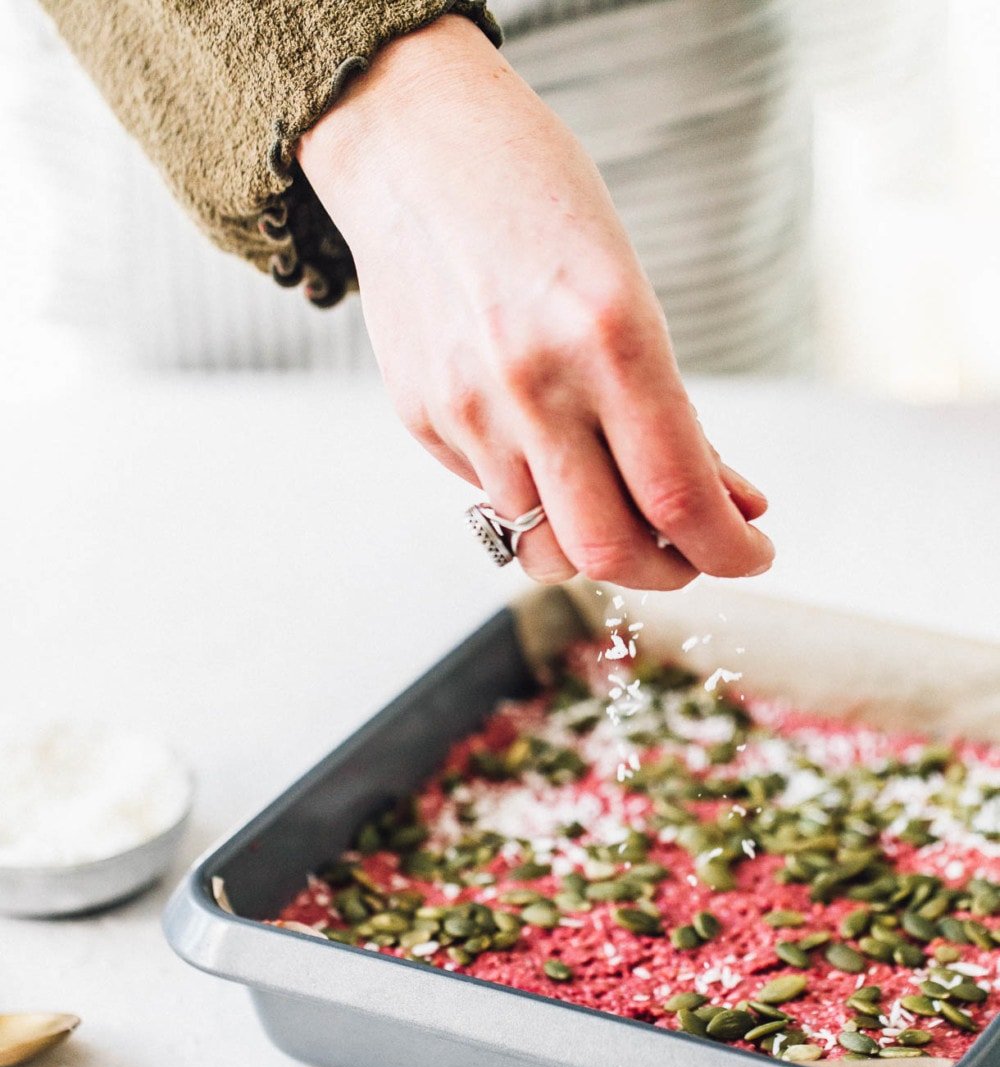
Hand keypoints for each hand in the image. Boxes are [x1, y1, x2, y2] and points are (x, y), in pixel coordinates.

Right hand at [298, 16, 773, 587]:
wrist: (413, 149)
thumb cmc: (538, 201)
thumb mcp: (632, 292)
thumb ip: (671, 410)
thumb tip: (732, 502)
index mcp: (610, 336)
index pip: (679, 496)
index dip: (727, 549)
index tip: (750, 552)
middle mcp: (533, 384)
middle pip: (607, 550)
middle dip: (666, 572)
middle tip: (689, 552)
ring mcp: (468, 411)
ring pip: (543, 544)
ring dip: (597, 545)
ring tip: (620, 505)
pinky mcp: (424, 421)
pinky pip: (493, 501)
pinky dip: (538, 499)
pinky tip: (546, 447)